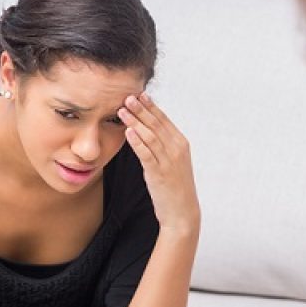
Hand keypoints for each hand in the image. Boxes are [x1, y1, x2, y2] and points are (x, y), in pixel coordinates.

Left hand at [119, 94, 199, 234]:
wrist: (182, 211)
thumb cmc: (175, 187)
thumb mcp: (173, 162)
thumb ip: (163, 146)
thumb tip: (148, 131)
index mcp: (181, 144)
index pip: (164, 120)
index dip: (151, 106)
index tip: (139, 94)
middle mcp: (177, 149)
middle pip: (156, 124)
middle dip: (141, 109)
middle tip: (128, 96)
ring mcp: (169, 161)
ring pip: (150, 136)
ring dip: (135, 121)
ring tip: (123, 110)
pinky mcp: (159, 173)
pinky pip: (147, 154)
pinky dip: (137, 142)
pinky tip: (128, 132)